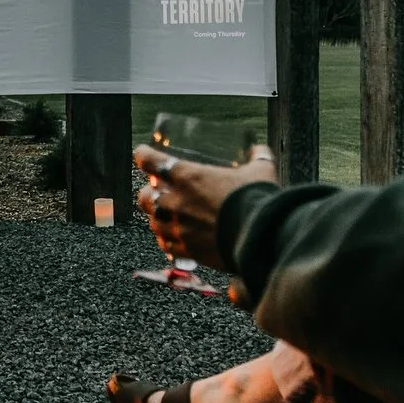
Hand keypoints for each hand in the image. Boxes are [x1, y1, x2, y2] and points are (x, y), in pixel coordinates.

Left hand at [134, 144, 276, 270]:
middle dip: (148, 192)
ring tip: (164, 217)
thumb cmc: (257, 200)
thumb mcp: (260, 170)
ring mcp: (179, 228)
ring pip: (152, 223)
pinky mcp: (187, 251)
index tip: (142, 154)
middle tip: (156, 190)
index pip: (151, 161)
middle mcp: (176, 202)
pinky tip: (173, 241)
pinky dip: (168, 242)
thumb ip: (258, 157)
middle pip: (145, 196)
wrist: (261, 237)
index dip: (143, 155)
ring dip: (157, 218)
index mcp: (188, 176)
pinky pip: (167, 246)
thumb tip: (260, 151)